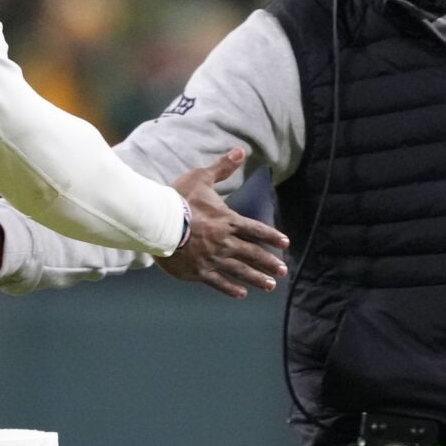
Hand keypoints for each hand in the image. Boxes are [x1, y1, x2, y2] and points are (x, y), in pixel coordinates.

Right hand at [154, 149, 289, 297]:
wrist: (159, 221)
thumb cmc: (179, 198)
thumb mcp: (202, 178)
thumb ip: (222, 167)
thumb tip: (240, 151)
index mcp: (228, 221)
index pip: (256, 229)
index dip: (272, 236)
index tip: (285, 243)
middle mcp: (225, 242)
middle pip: (253, 254)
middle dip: (269, 263)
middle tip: (283, 271)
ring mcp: (213, 258)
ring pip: (240, 271)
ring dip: (257, 279)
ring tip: (270, 286)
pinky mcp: (199, 271)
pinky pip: (219, 282)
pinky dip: (231, 289)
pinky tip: (241, 294)